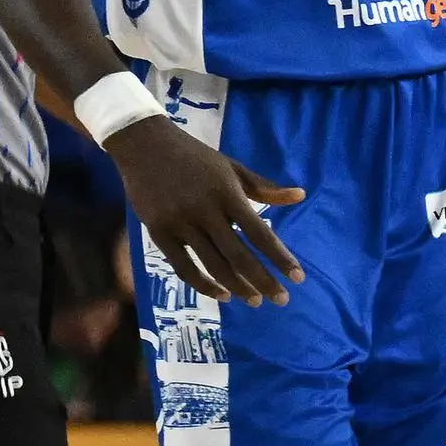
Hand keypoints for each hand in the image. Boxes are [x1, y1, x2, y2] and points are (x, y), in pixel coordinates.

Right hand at [110, 118, 306, 303]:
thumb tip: (300, 195)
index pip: (260, 233)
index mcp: (228, 194)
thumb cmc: (195, 158)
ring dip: (237, 287)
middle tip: (281, 300)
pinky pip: (183, 266)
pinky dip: (203, 284)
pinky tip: (222, 294)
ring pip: (213, 264)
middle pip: (239, 255)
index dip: (280, 257)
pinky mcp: (159, 232)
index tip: (298, 278)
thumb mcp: (232, 168)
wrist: (145, 145)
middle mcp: (205, 211)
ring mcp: (180, 223)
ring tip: (256, 300)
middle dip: (263, 281)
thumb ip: (264, 187)